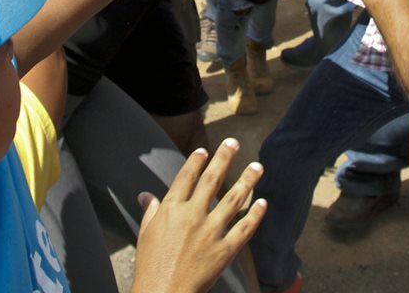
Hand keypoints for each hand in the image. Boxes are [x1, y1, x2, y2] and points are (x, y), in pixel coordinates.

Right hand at [131, 138, 265, 292]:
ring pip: (234, 198)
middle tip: (234, 142)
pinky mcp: (225, 250)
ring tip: (258, 166)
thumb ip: (150, 211)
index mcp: (172, 209)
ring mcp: (211, 231)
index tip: (204, 150)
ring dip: (248, 180)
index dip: (196, 162)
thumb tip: (146, 195)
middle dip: (224, 158)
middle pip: (212, 180)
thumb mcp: (145, 234)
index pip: (186, 177)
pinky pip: (245, 227)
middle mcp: (193, 215)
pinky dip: (255, 214)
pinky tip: (263, 202)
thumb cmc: (150, 265)